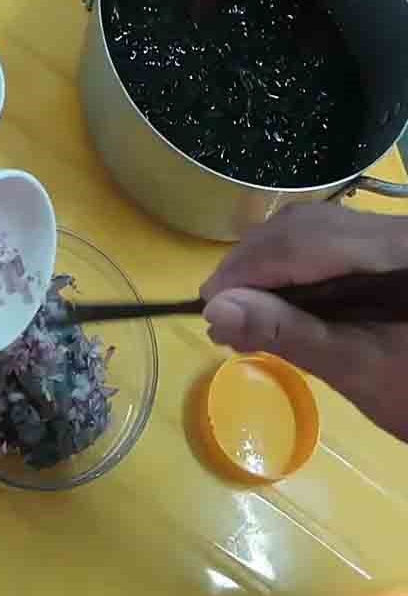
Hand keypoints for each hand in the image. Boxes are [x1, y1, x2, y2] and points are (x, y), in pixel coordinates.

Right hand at [200, 203, 407, 441]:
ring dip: (265, 267)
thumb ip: (286, 333)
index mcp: (401, 251)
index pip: (306, 242)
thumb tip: (215, 310)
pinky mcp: (386, 249)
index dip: (248, 268)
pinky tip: (272, 301)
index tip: (207, 303)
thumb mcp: (356, 368)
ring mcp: (392, 236)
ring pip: (310, 230)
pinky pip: (325, 243)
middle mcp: (398, 229)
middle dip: (252, 266)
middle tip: (219, 312)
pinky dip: (288, 270)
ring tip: (240, 310)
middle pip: (305, 227)